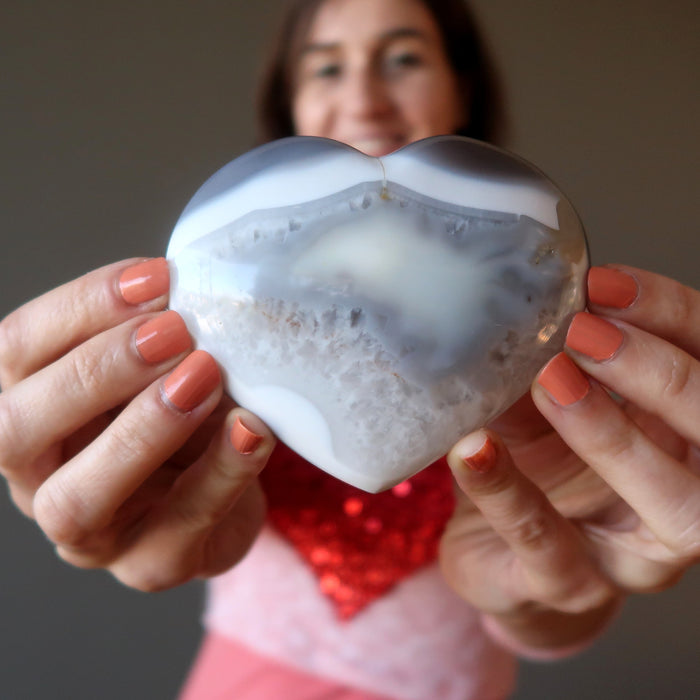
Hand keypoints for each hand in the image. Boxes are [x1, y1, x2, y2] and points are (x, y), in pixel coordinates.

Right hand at [0, 258, 274, 590]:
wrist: (226, 483)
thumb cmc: (183, 412)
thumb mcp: (163, 363)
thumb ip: (162, 331)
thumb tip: (197, 287)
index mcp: (30, 405)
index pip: (16, 351)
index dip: (80, 308)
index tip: (156, 278)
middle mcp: (38, 474)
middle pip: (17, 428)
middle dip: (99, 370)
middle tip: (174, 331)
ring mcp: (89, 533)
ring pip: (77, 498)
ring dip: (145, 429)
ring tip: (206, 377)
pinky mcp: (152, 563)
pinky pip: (180, 527)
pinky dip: (221, 472)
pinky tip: (252, 429)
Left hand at [439, 265, 699, 655]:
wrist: (500, 555)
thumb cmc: (534, 468)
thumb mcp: (540, 403)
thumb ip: (545, 355)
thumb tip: (516, 291)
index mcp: (682, 432)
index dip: (669, 317)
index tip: (600, 282)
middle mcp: (686, 493)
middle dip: (656, 372)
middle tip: (583, 331)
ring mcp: (637, 551)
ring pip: (675, 505)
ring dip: (611, 434)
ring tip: (549, 379)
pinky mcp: (570, 587)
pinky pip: (549, 544)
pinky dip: (508, 490)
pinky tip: (473, 446)